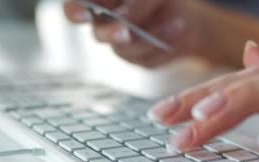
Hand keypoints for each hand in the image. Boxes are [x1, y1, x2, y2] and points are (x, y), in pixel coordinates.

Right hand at [64, 0, 213, 67]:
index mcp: (99, 3)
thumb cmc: (160, 0)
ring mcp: (121, 44)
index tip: (83, 14)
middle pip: (99, 33)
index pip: (75, 8)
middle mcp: (105, 24)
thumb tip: (125, 20)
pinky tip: (176, 28)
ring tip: (176, 22)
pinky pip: (146, 57)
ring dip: (151, 36)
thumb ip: (138, 2)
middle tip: (125, 32)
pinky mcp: (139, 59)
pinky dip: (164, 42)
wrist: (183, 17)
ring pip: (126, 48)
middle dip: (113, 33)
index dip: (75, 11)